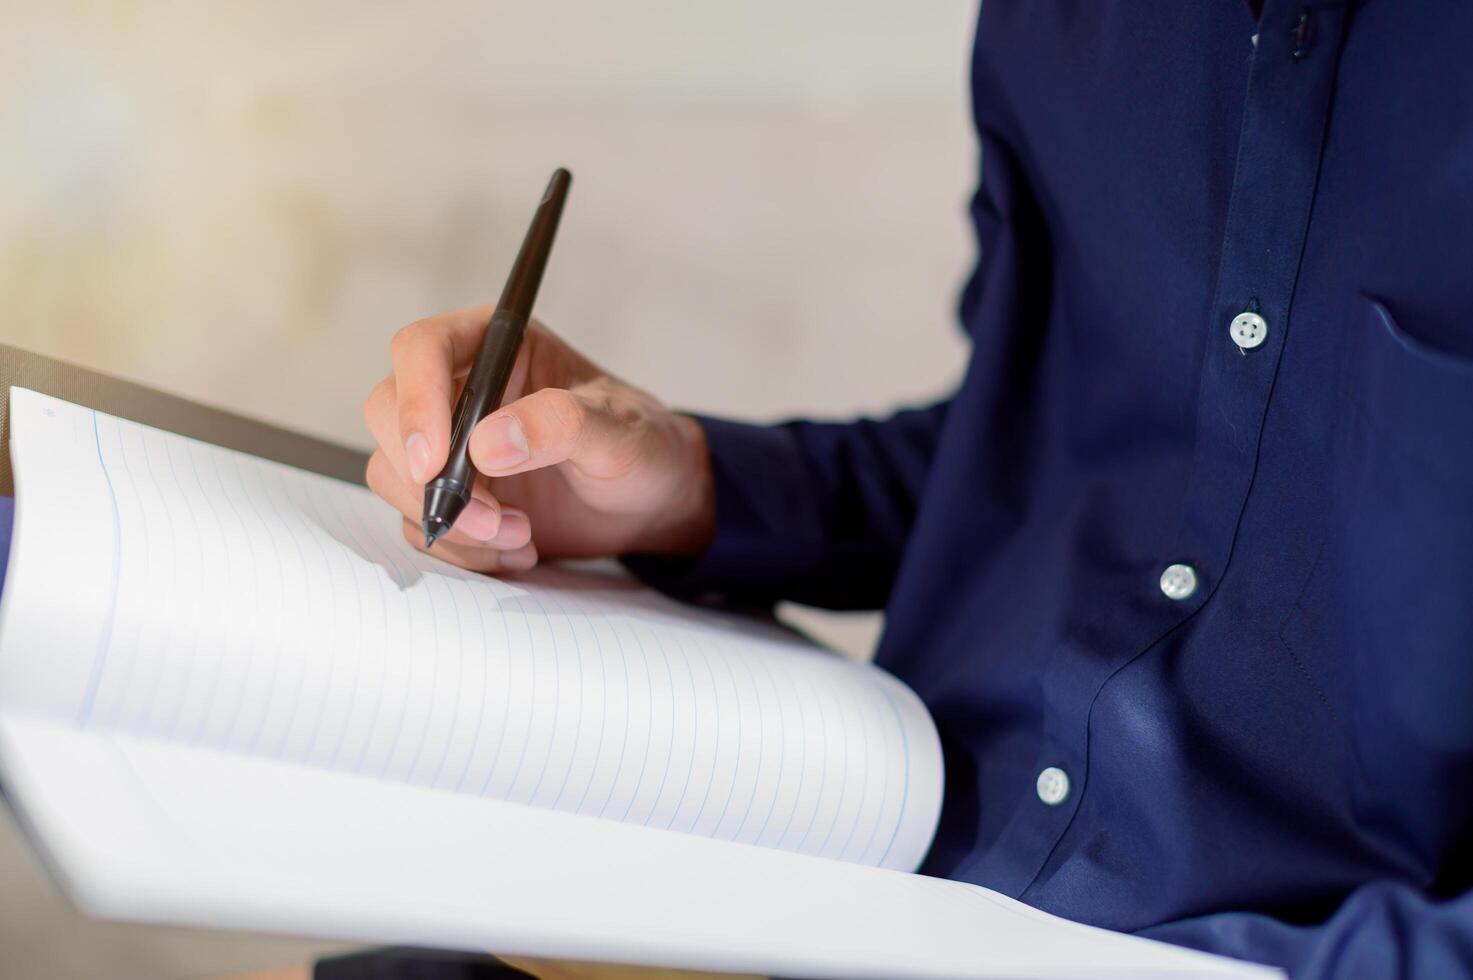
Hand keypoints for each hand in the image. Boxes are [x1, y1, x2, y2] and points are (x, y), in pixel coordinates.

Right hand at [362, 307, 714, 573]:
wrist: (651, 501)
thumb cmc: (641, 446)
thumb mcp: (618, 432)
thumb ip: (561, 425)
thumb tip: (489, 442)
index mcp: (498, 346)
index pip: (422, 348)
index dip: (415, 401)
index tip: (434, 462)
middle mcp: (462, 388)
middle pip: (388, 414)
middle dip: (429, 478)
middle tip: (491, 517)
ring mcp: (451, 444)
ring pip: (395, 476)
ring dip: (452, 521)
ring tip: (521, 535)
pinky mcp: (453, 494)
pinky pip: (422, 523)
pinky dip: (464, 548)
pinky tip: (518, 548)